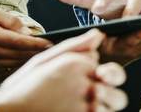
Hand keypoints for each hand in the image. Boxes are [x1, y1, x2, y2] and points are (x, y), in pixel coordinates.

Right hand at [0, 8, 50, 71]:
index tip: (49, 42)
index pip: (15, 40)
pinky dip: (19, 65)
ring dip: (29, 59)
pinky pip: (6, 70)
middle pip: (17, 54)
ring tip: (44, 53)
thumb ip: (9, 20)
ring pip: (13, 64)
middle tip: (52, 48)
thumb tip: (27, 31)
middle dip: (36, 52)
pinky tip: (28, 60)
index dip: (34, 43)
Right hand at [0, 29, 126, 111]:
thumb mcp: (44, 60)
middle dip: (109, 80)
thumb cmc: (24, 88)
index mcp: (75, 63)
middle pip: (116, 76)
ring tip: (86, 103)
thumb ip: (75, 46)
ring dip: (105, 101)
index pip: (96, 58)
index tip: (70, 74)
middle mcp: (84, 83)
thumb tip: (99, 35)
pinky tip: (77, 111)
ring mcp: (86, 106)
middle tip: (93, 87)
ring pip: (116, 100)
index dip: (86, 65)